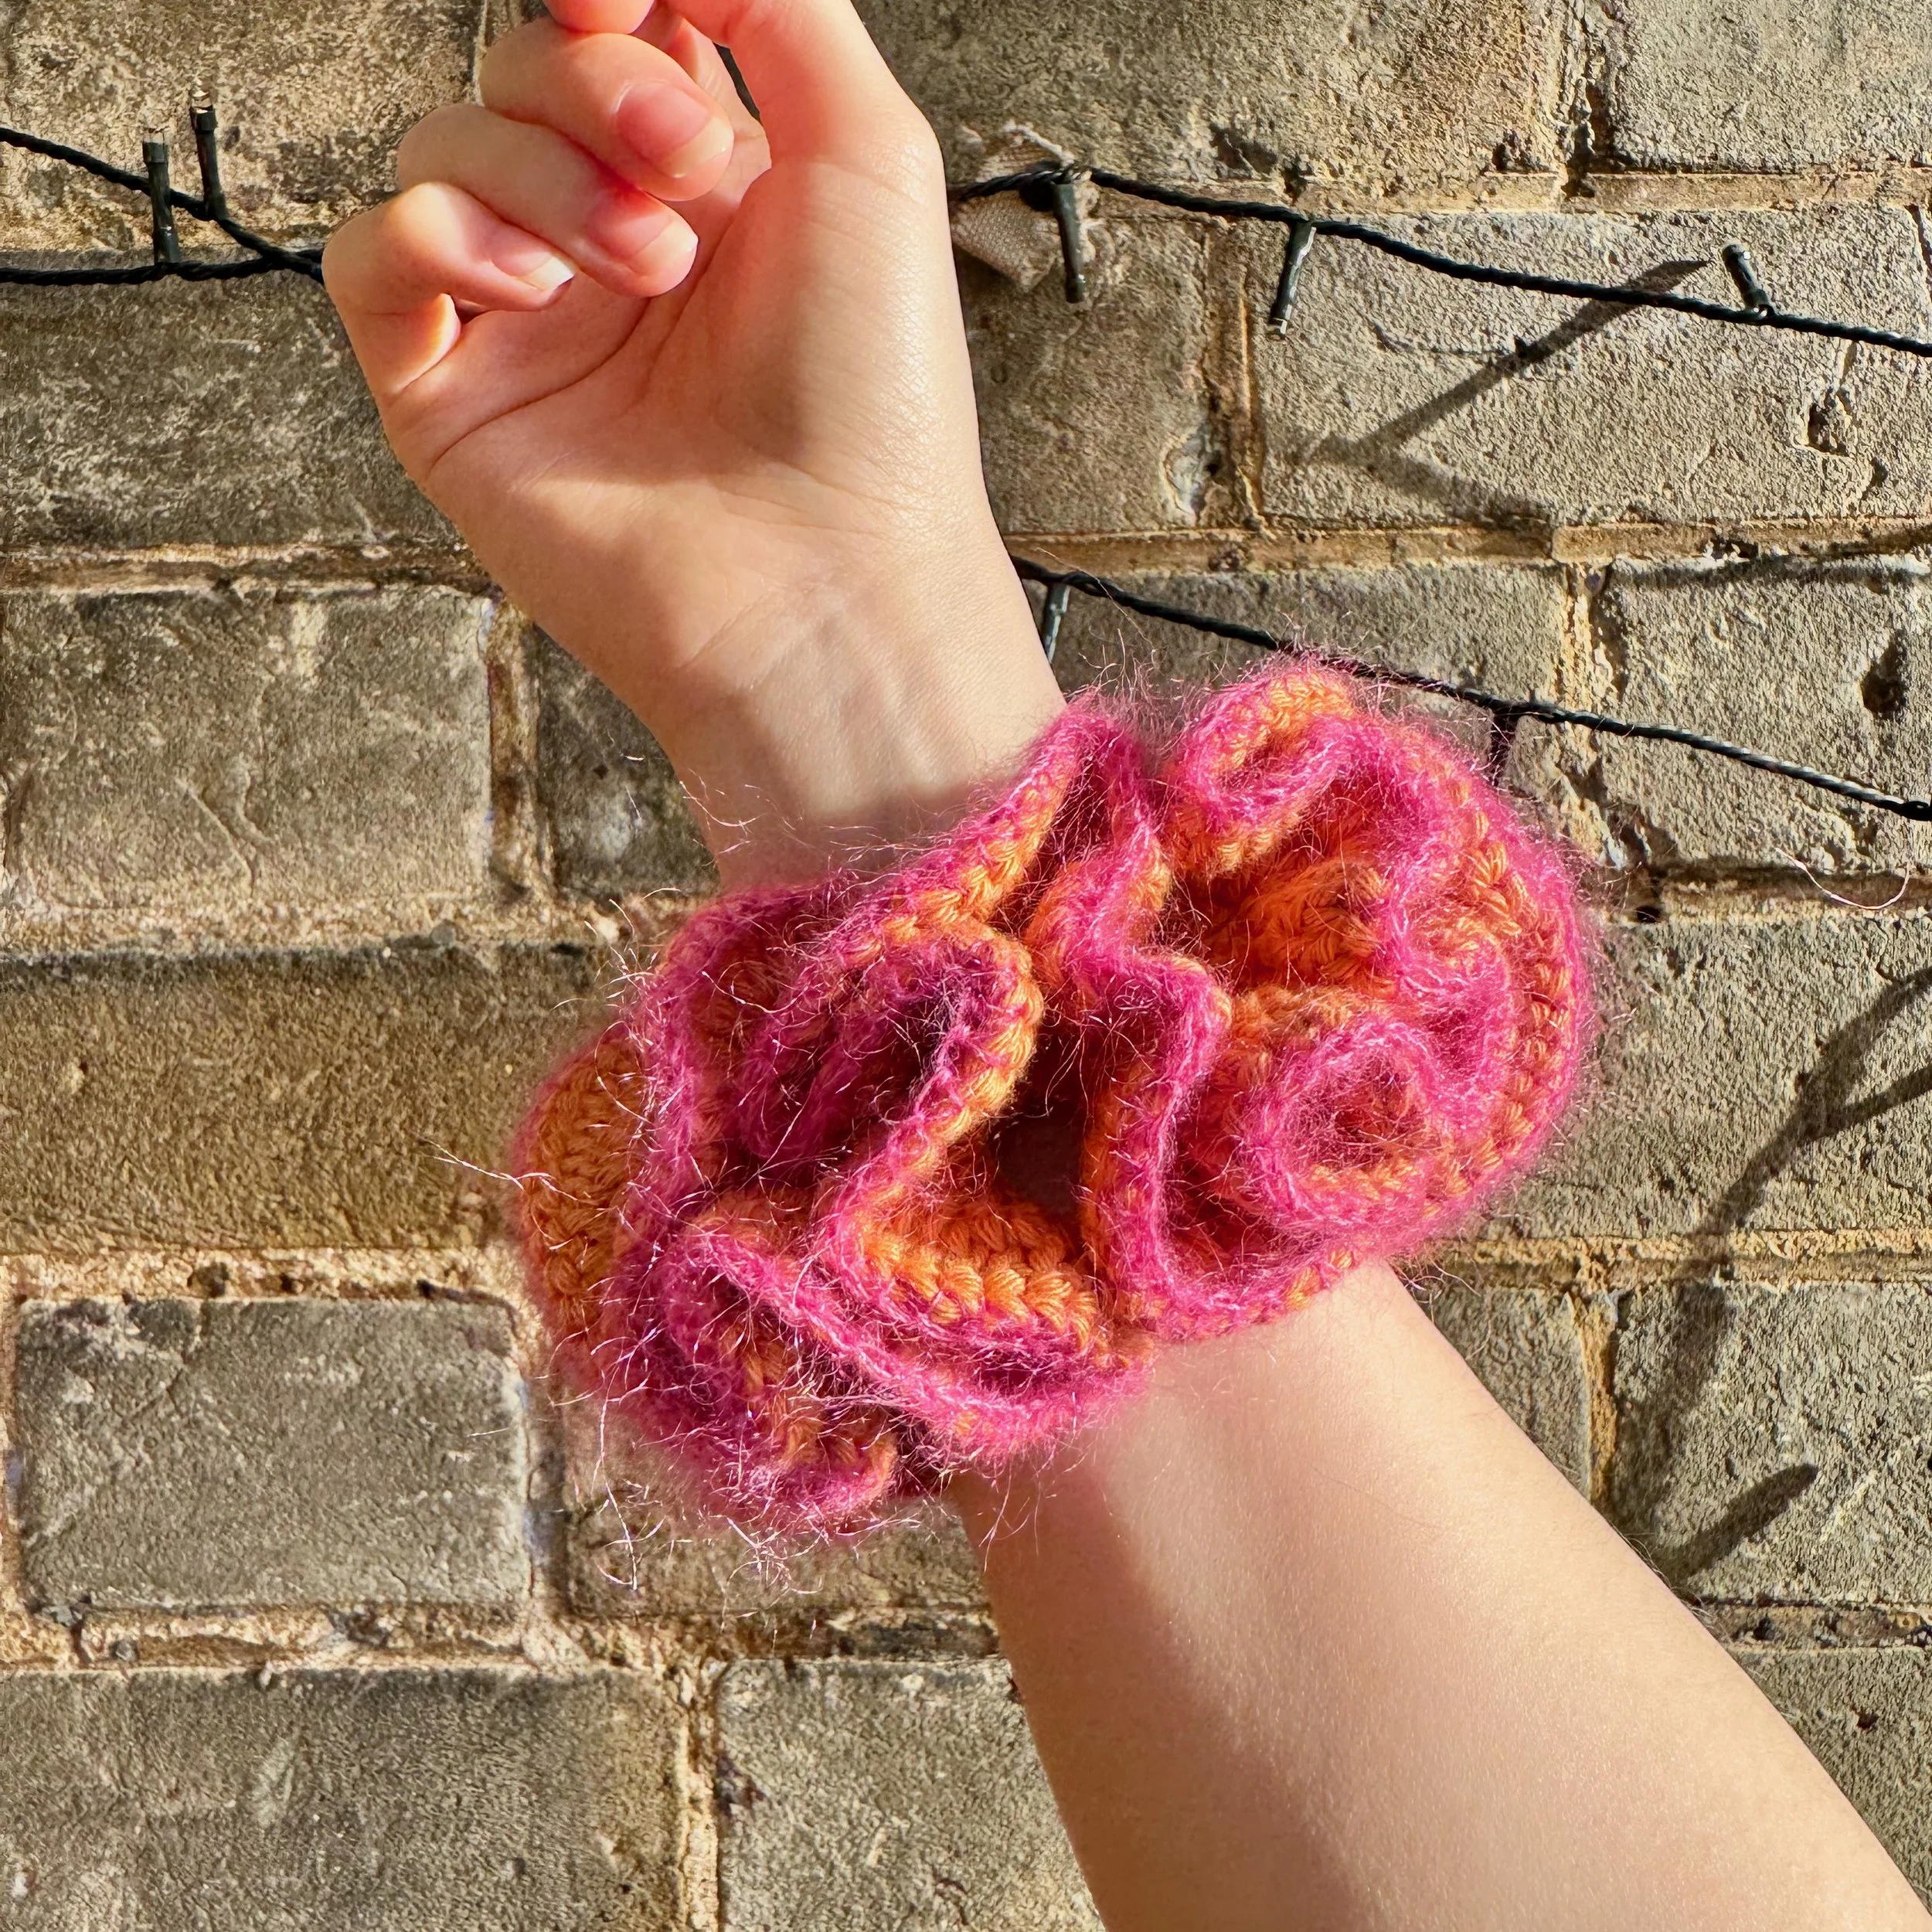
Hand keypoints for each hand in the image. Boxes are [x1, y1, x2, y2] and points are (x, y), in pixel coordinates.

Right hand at [323, 0, 1061, 882]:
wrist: (827, 579)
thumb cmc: (873, 393)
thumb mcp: (869, 152)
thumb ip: (775, 5)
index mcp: (710, 187)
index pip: (610, 27)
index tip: (633, 3)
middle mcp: (608, 245)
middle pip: (522, 69)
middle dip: (600, 87)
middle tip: (688, 171)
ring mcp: (525, 322)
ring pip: (445, 144)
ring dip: (542, 174)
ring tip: (647, 271)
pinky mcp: (449, 397)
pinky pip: (369, 255)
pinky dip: (435, 237)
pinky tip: (531, 294)